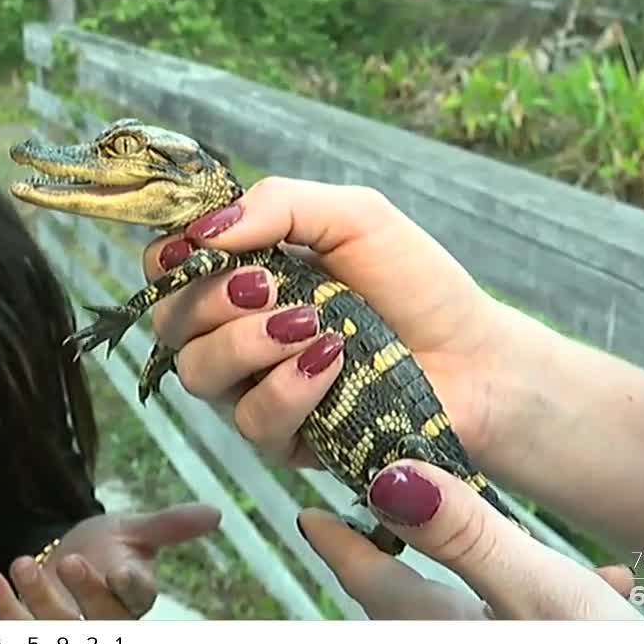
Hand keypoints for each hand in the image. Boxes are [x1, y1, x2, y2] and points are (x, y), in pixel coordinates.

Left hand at [0, 503, 220, 620]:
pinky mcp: (32, 635)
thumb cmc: (108, 546)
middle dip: (84, 593)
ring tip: (22, 561)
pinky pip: (18, 629)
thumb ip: (170, 526)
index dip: (129, 588)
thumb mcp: (135, 531)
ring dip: (37, 598)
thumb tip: (216, 513)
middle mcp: (105, 624)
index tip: (122, 571)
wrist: (65, 555)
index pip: (137, 599)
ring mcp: (67, 634)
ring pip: (55, 628)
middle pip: (99, 620)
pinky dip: (3, 607)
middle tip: (70, 559)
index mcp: (135, 599)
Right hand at [141, 177, 508, 466]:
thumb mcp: (353, 216)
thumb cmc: (416, 283)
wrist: (475, 355)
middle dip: (207, 300)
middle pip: (168, 322)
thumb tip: (202, 231)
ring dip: (246, 343)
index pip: (168, 267)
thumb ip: (278, 205)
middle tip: (266, 285)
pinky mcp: (284, 438)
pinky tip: (331, 364)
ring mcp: (255, 387)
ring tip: (312, 324)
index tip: (201, 249)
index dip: (170, 258)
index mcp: (244, 273)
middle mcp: (236, 331)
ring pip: (197, 372)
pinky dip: (286, 388)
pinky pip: (252, 420)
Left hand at [298, 460, 643, 643]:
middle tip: (391, 505)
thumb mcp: (542, 595)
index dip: (339, 542)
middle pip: (416, 598)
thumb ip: (468, 537)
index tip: (309, 515)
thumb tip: (391, 480)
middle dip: (405, 550)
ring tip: (503, 528)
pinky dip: (555, 600)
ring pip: (478, 612)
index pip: (371, 583)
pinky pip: (534, 632)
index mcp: (445, 642)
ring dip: (488, 567)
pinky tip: (606, 584)